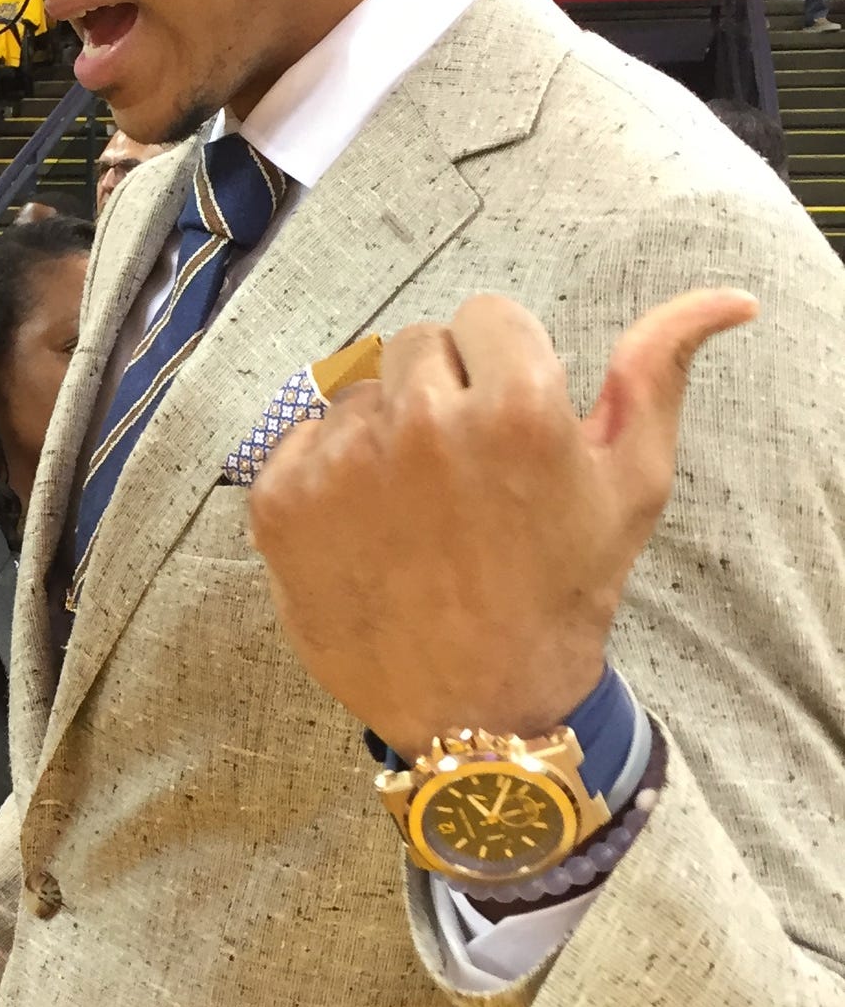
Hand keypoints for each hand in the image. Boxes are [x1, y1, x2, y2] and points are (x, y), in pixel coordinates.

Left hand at [247, 288, 756, 753]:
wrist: (479, 710)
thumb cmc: (562, 593)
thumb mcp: (631, 484)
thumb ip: (656, 374)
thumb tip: (724, 296)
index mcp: (516, 406)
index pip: (487, 316)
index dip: (501, 368)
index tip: (508, 423)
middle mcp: (422, 422)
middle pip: (417, 346)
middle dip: (443, 392)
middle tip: (463, 474)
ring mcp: (343, 462)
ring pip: (358, 393)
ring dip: (383, 432)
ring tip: (415, 510)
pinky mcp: (283, 502)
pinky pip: (300, 440)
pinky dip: (326, 474)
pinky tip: (366, 529)